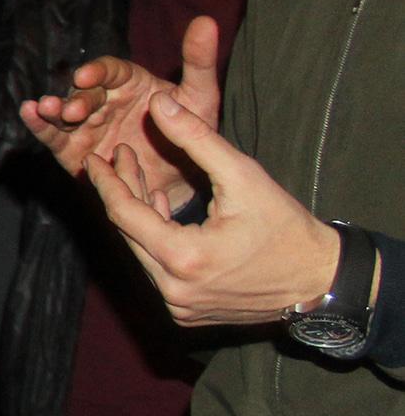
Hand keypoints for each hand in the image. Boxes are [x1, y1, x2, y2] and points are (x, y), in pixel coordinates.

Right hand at [22, 14, 224, 204]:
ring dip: (52, 109)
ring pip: (64, 113)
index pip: (109, 71)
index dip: (96, 72)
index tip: (85, 76)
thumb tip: (206, 20)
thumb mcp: (200, 98)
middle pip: (84, 93)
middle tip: (74, 110)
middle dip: (77, 98)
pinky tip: (29, 114)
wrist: (181, 183)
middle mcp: (104, 101)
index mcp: (129, 84)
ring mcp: (86, 125)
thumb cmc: (191, 134)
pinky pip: (53, 136)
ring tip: (43, 109)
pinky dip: (39, 125)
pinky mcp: (74, 150)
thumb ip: (199, 61)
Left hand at [87, 91, 343, 324]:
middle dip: (121, 191)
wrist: (321, 282)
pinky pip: (156, 269)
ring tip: (136, 174)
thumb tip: (159, 102)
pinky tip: (159, 209)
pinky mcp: (188, 312)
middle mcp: (173, 290)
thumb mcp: (242, 175)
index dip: (106, 181)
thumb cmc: (285, 228)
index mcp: (183, 259)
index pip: (123, 213)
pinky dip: (154, 238)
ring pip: (140, 250)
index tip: (93, 159)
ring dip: (137, 213)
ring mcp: (180, 306)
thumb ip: (196, 138)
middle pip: (128, 232)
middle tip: (120, 156)